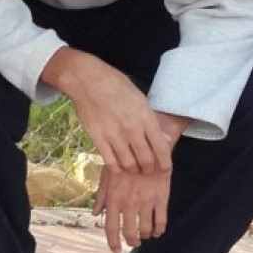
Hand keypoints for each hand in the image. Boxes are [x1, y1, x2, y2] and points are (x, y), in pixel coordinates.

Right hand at [42, 48, 171, 174]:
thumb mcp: (140, 98)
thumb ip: (150, 119)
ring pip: (129, 163)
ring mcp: (114, 135)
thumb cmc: (115, 85)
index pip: (161, 148)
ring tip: (134, 169)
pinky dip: (116, 168)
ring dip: (133, 170)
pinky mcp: (98, 138)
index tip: (165, 168)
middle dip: (149, 169)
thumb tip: (163, 138)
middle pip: (146, 159)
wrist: (87, 81)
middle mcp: (132, 129)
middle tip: (148, 171)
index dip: (165, 162)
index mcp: (145, 117)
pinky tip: (118, 167)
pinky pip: (110, 161)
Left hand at [92, 167, 170, 252]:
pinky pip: (161, 221)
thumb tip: (94, 214)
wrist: (147, 149)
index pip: (111, 228)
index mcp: (114, 199)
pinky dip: (159, 230)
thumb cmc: (124, 162)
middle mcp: (129, 203)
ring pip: (146, 230)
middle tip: (133, 243)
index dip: (112, 242)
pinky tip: (157, 232)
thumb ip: (101, 197)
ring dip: (144, 236)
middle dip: (131, 242)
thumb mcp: (107, 177)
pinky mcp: (161, 198)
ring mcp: (146, 202)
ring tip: (144, 236)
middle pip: (130, 233)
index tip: (115, 249)